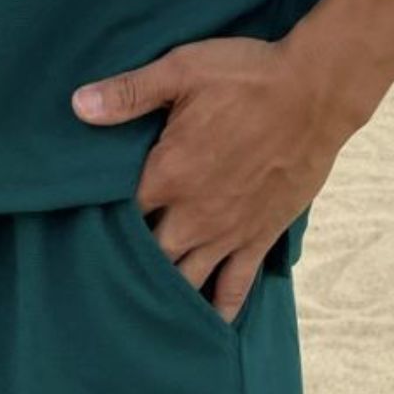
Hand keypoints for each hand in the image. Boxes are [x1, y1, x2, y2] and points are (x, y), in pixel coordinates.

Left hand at [71, 35, 359, 322]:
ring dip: (165, 288)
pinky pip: (236, 286)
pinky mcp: (260, 237)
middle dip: (128, 260)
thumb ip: (129, 93)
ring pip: (185, 278)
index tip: (83, 221)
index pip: (118, 211)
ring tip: (142, 301)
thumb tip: (78, 105)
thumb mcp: (182, 70)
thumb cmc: (247, 75)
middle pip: (147, 253)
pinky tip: (207, 323)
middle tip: (106, 267)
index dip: (98, 217)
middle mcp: (193, 213)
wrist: (315, 92)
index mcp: (167, 173)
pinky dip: (219, 308)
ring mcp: (228, 231)